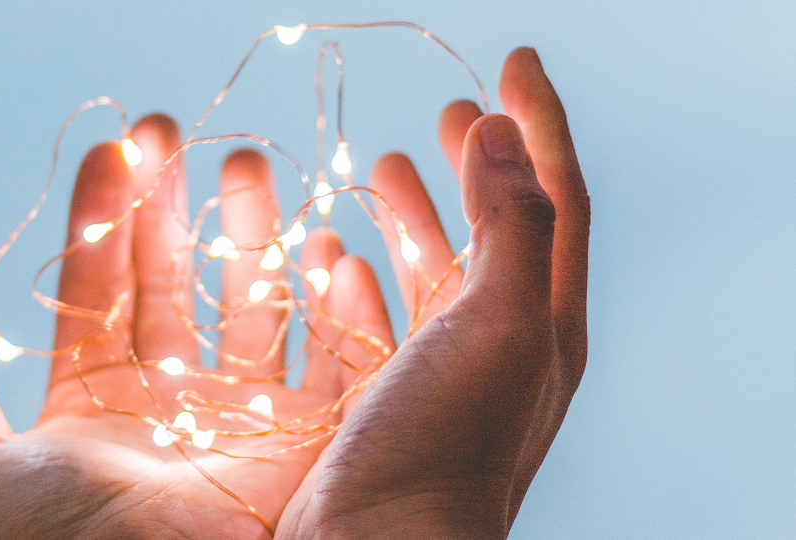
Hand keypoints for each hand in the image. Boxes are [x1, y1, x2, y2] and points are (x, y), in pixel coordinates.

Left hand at [0, 114, 384, 538]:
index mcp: (98, 398)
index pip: (98, 285)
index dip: (103, 215)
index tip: (115, 149)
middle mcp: (170, 396)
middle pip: (170, 277)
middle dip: (169, 203)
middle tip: (171, 134)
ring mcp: (239, 410)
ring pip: (246, 300)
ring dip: (247, 232)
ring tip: (245, 165)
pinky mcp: (306, 430)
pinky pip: (325, 352)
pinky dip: (329, 300)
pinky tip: (321, 247)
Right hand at [276, 48, 589, 538]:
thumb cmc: (442, 448)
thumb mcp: (500, 326)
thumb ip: (513, 224)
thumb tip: (503, 131)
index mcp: (542, 320)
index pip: (555, 197)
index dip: (539, 122)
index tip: (513, 58)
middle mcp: (501, 347)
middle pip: (496, 231)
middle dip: (477, 163)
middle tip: (450, 109)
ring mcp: (441, 376)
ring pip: (434, 273)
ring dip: (416, 213)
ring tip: (383, 165)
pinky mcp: (386, 402)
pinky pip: (381, 319)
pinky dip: (363, 277)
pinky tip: (337, 258)